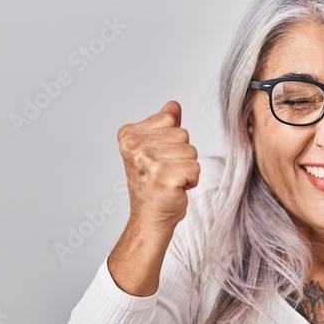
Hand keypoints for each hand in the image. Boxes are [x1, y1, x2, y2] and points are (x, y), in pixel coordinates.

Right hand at [116, 101, 199, 232]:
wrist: (150, 218)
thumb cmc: (153, 186)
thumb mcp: (155, 149)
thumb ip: (164, 126)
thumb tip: (173, 105)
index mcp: (129, 135)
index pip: (169, 120)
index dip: (172, 141)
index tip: (158, 158)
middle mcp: (134, 147)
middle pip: (183, 135)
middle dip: (182, 155)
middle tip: (166, 172)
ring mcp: (148, 162)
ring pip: (191, 151)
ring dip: (187, 168)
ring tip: (170, 180)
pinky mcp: (164, 177)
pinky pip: (195, 168)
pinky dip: (191, 181)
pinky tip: (176, 189)